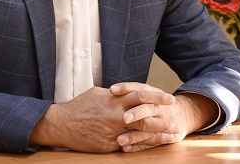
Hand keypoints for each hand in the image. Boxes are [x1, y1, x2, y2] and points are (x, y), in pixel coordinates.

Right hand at [28, 86, 177, 152]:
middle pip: (145, 117)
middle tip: (176, 121)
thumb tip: (127, 92)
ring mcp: (113, 132)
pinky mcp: (108, 145)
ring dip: (157, 135)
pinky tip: (152, 146)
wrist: (62, 124)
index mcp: (114, 100)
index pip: (141, 95)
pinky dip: (141, 145)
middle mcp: (116, 116)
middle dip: (163, 119)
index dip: (157, 97)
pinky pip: (128, 145)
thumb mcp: (99, 94)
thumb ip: (115, 95)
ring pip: (139, 134)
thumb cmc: (80, 106)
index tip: (170, 99)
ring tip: (171, 136)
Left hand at [111, 83, 218, 152]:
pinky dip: (138, 145)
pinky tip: (126, 148)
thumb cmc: (157, 103)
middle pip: (147, 108)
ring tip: (120, 140)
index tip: (112, 90)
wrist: (183, 114)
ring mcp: (162, 121)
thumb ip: (131, 94)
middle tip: (124, 118)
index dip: (126, 88)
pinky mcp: (164, 135)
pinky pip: (151, 141)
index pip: (139, 89)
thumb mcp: (149, 94)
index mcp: (152, 94)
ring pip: (148, 128)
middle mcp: (158, 106)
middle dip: (136, 113)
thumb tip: (105, 92)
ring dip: (134, 135)